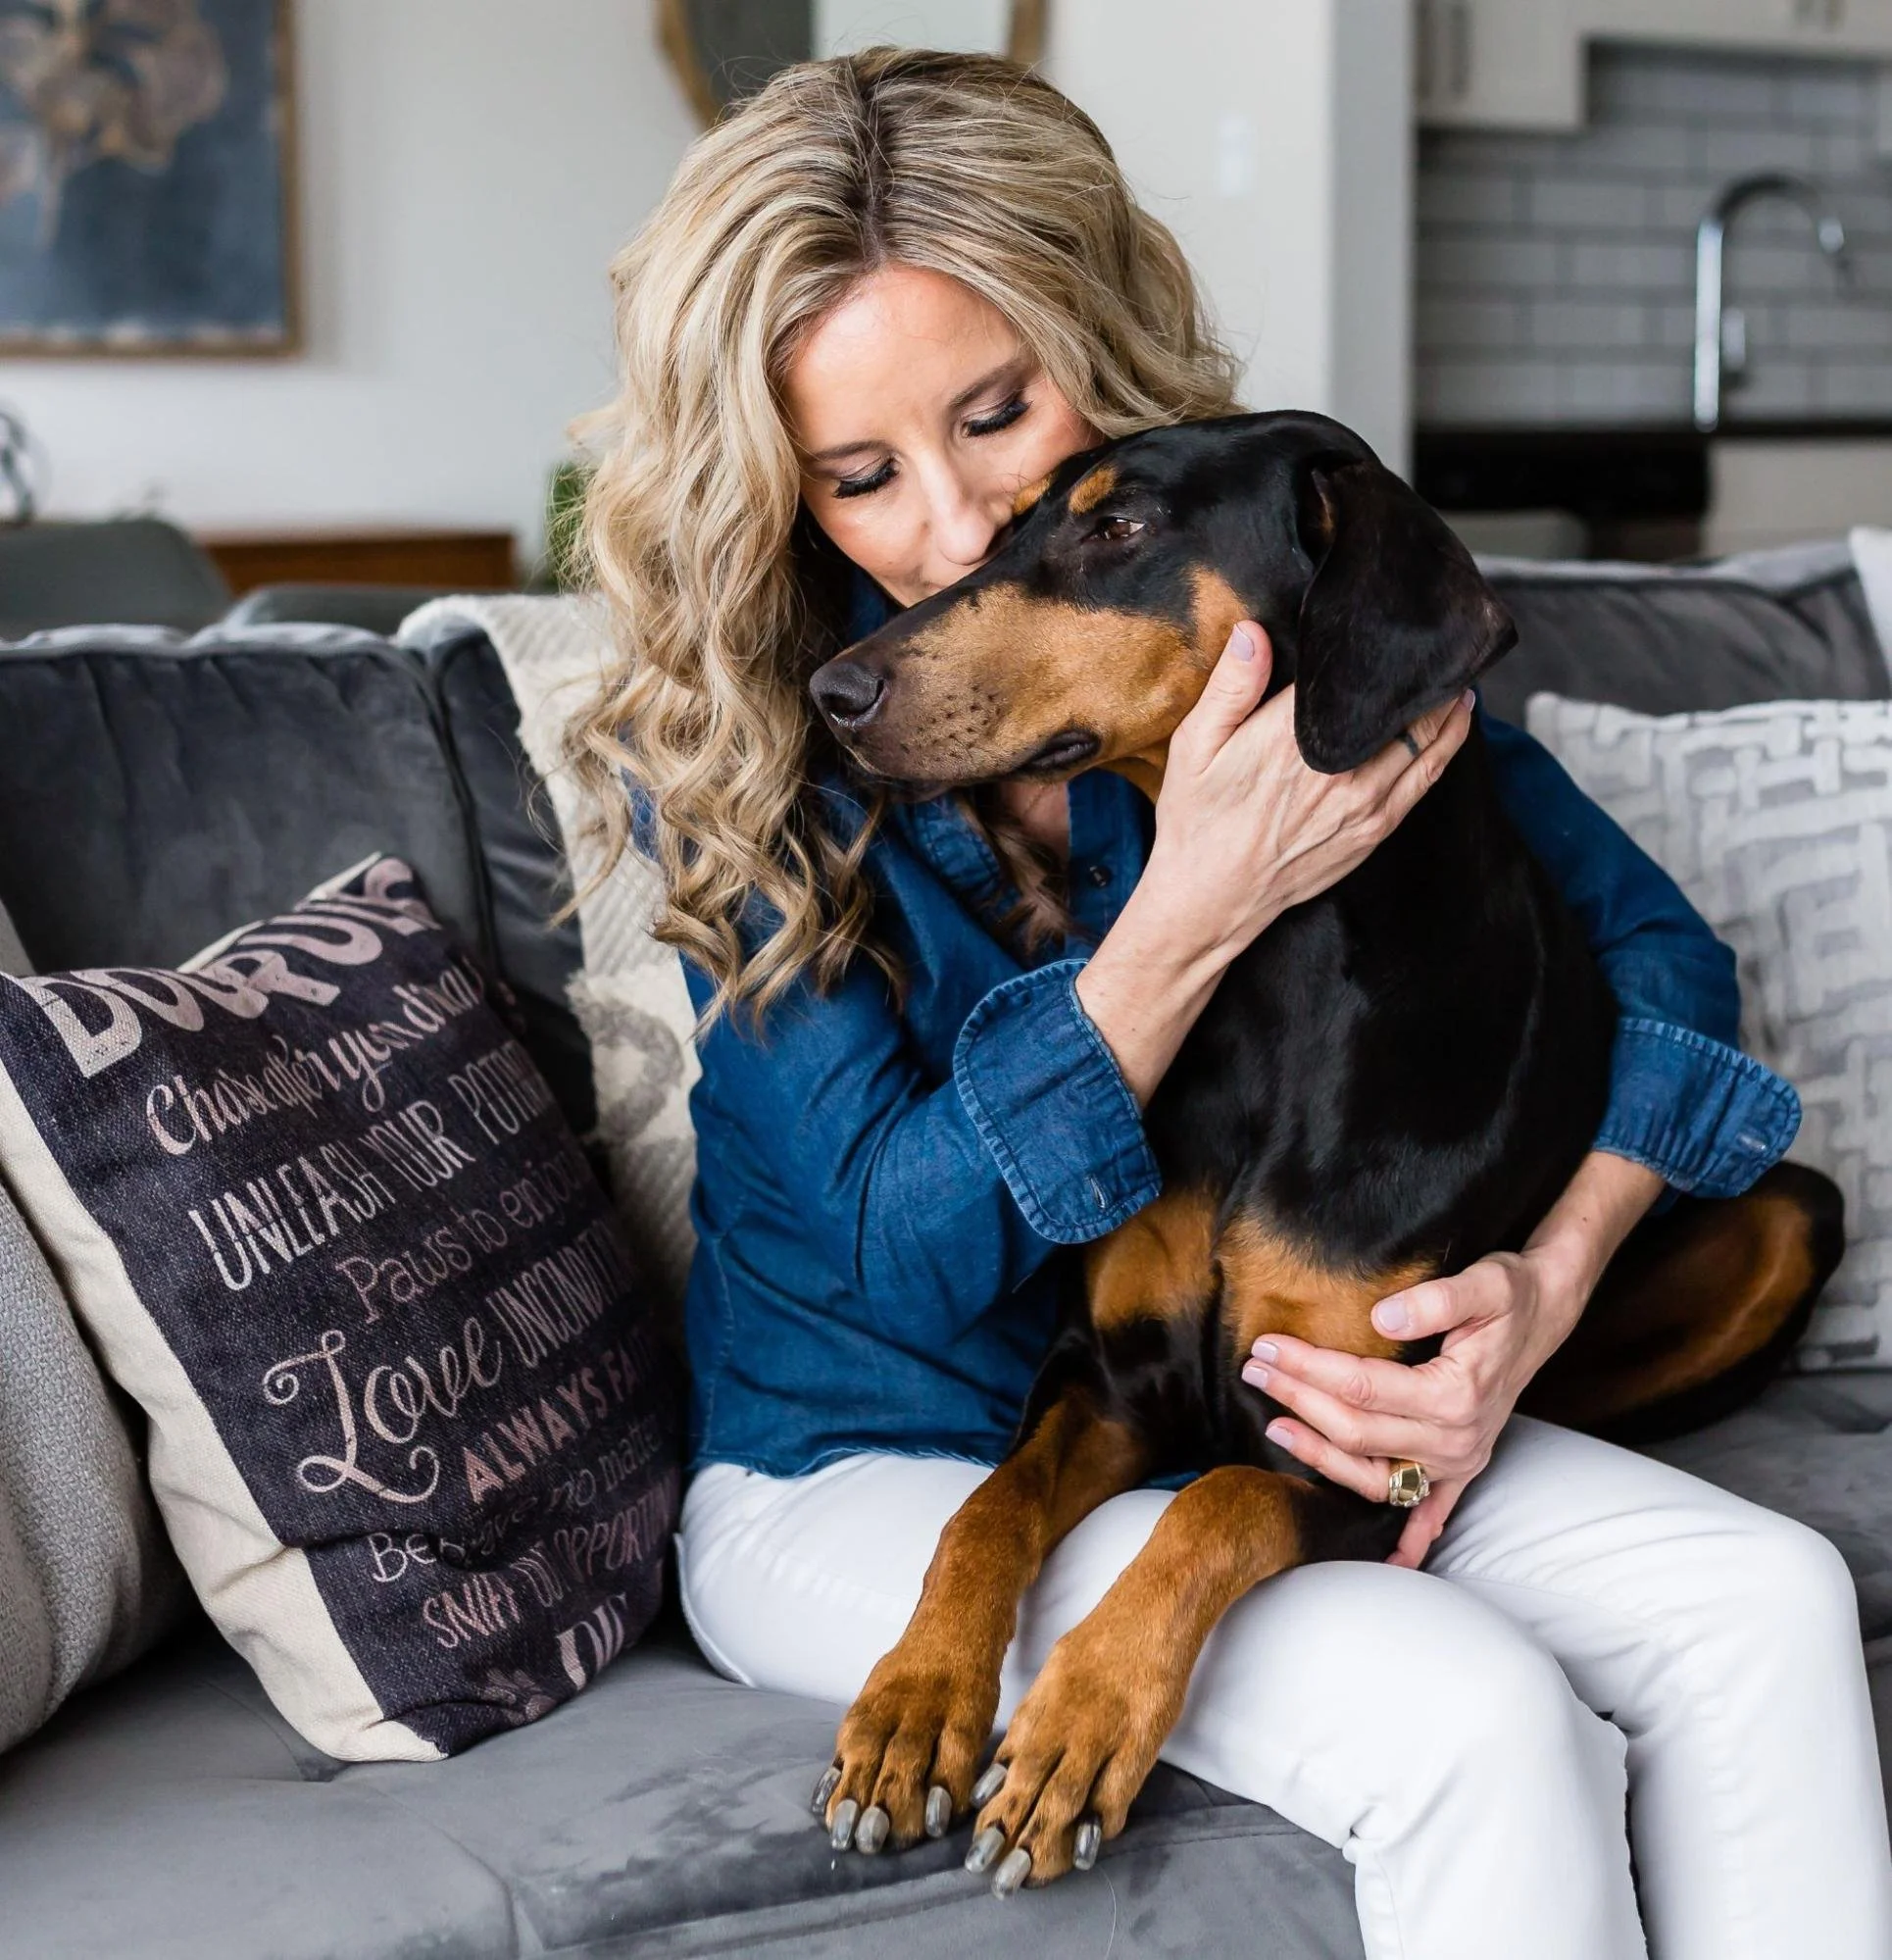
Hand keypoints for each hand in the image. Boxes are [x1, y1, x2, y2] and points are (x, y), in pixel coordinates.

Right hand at [1076, 622, 1472, 1103]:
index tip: (1391, 625)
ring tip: (1457, 674)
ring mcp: (1364, 801)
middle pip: (1400, 705)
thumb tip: (1254, 633)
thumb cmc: (1198, 820)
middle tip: (1439, 643)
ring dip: (1445, 705)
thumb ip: (1230, 688)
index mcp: (1291, 738)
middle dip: (1422, 673)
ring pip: (1425, 740)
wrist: (1210, 897)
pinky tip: (1455, 723)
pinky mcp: (1375, 829)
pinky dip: (1447, 745)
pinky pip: (1426, 778)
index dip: (1375, 648)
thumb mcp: (1194, 746)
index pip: (1351, 677)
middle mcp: (1337, 767)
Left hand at [1239, 1153, 1665, 1565]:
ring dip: (1321, 1456)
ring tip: (1275, 1426)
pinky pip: (1432, 1514)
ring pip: (1374, 1474)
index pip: (1361, 1386)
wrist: (1544, 1312)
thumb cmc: (1510, 1295)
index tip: (1267, 1346)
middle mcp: (1457, 1439)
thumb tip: (1382, 1317)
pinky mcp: (1463, 1469)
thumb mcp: (1484, 1282)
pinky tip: (1389, 1562)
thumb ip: (1436, 1299)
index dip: (1308, 1367)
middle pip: (1356, 1430)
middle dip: (1298, 1399)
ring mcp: (1459, 1461)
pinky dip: (1410, 1541)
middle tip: (1253, 1370)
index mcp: (1455, 1395)